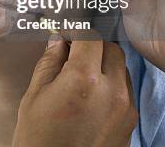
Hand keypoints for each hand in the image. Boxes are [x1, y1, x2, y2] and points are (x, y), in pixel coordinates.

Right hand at [14, 38, 136, 146]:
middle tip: (73, 52)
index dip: (77, 29)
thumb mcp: (34, 97)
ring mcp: (125, 108)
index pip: (89, 35)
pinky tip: (92, 95)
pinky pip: (125, 90)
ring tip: (81, 76)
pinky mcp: (130, 123)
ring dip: (104, 64)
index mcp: (82, 79)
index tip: (67, 31)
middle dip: (93, 45)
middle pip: (111, 48)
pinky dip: (111, 84)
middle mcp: (111, 90)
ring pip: (121, 68)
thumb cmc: (38, 140)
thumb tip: (58, 40)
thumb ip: (49, 63)